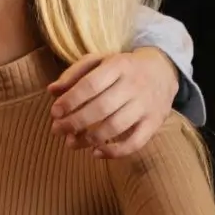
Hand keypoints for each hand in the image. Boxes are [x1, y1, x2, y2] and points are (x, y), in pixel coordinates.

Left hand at [49, 47, 176, 158]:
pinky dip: (115, 152)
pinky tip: (96, 153)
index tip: (54, 112)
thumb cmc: (121, 67)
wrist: (162, 70)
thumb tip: (52, 91)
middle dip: (75, 122)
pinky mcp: (155, 122)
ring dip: (90, 139)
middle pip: (102, 108)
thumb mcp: (98, 60)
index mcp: (117, 66)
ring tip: (70, 143)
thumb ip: (74, 74)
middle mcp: (134, 85)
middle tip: (57, 130)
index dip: (70, 100)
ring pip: (117, 126)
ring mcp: (146, 105)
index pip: (91, 85)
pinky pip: (136, 142)